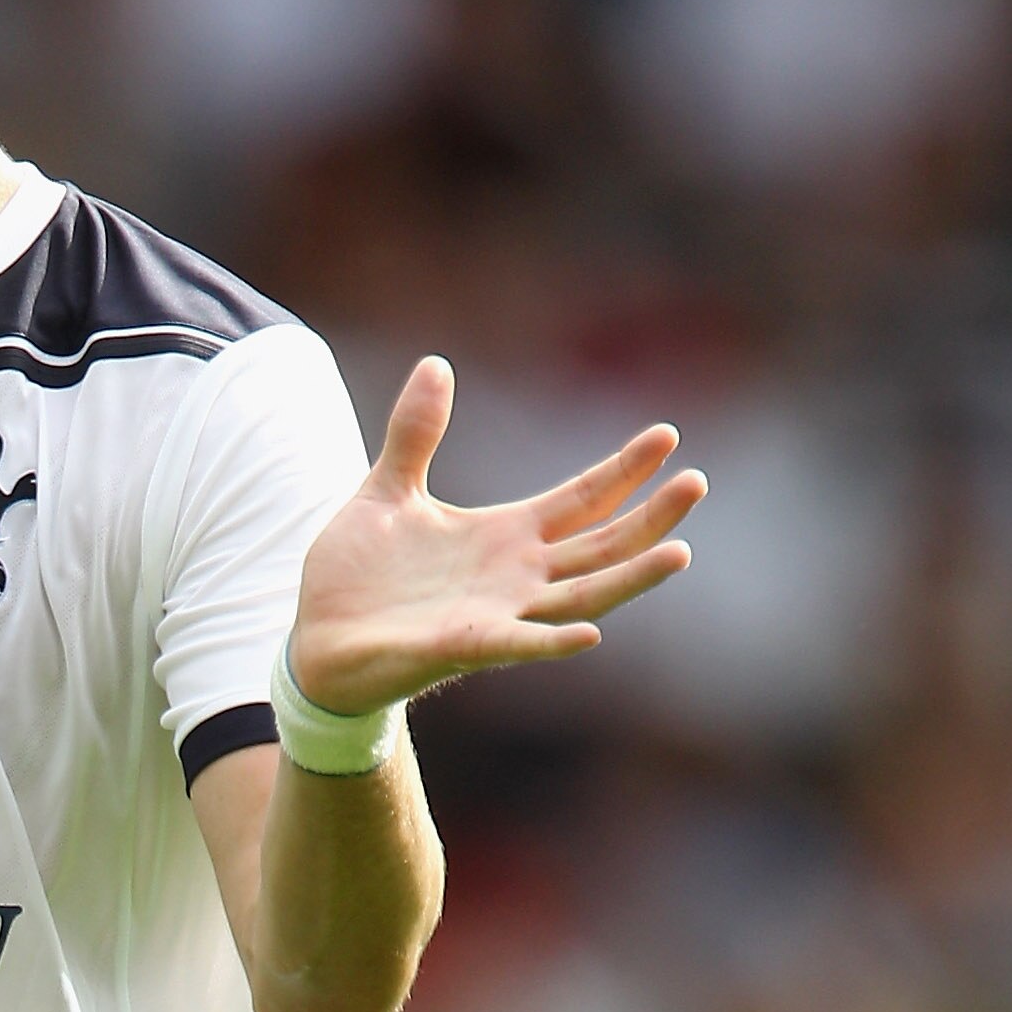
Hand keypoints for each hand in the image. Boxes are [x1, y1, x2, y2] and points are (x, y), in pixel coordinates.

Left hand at [289, 358, 704, 716]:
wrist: (315, 641)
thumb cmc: (356, 576)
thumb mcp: (386, 490)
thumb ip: (415, 433)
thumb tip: (436, 363)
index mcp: (503, 536)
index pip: (580, 499)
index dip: (622, 470)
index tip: (667, 436)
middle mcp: (514, 576)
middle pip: (600, 545)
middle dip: (649, 517)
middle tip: (696, 482)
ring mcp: (496, 614)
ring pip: (581, 597)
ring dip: (629, 577)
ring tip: (679, 550)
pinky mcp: (463, 647)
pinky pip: (518, 645)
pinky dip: (553, 640)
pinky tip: (590, 634)